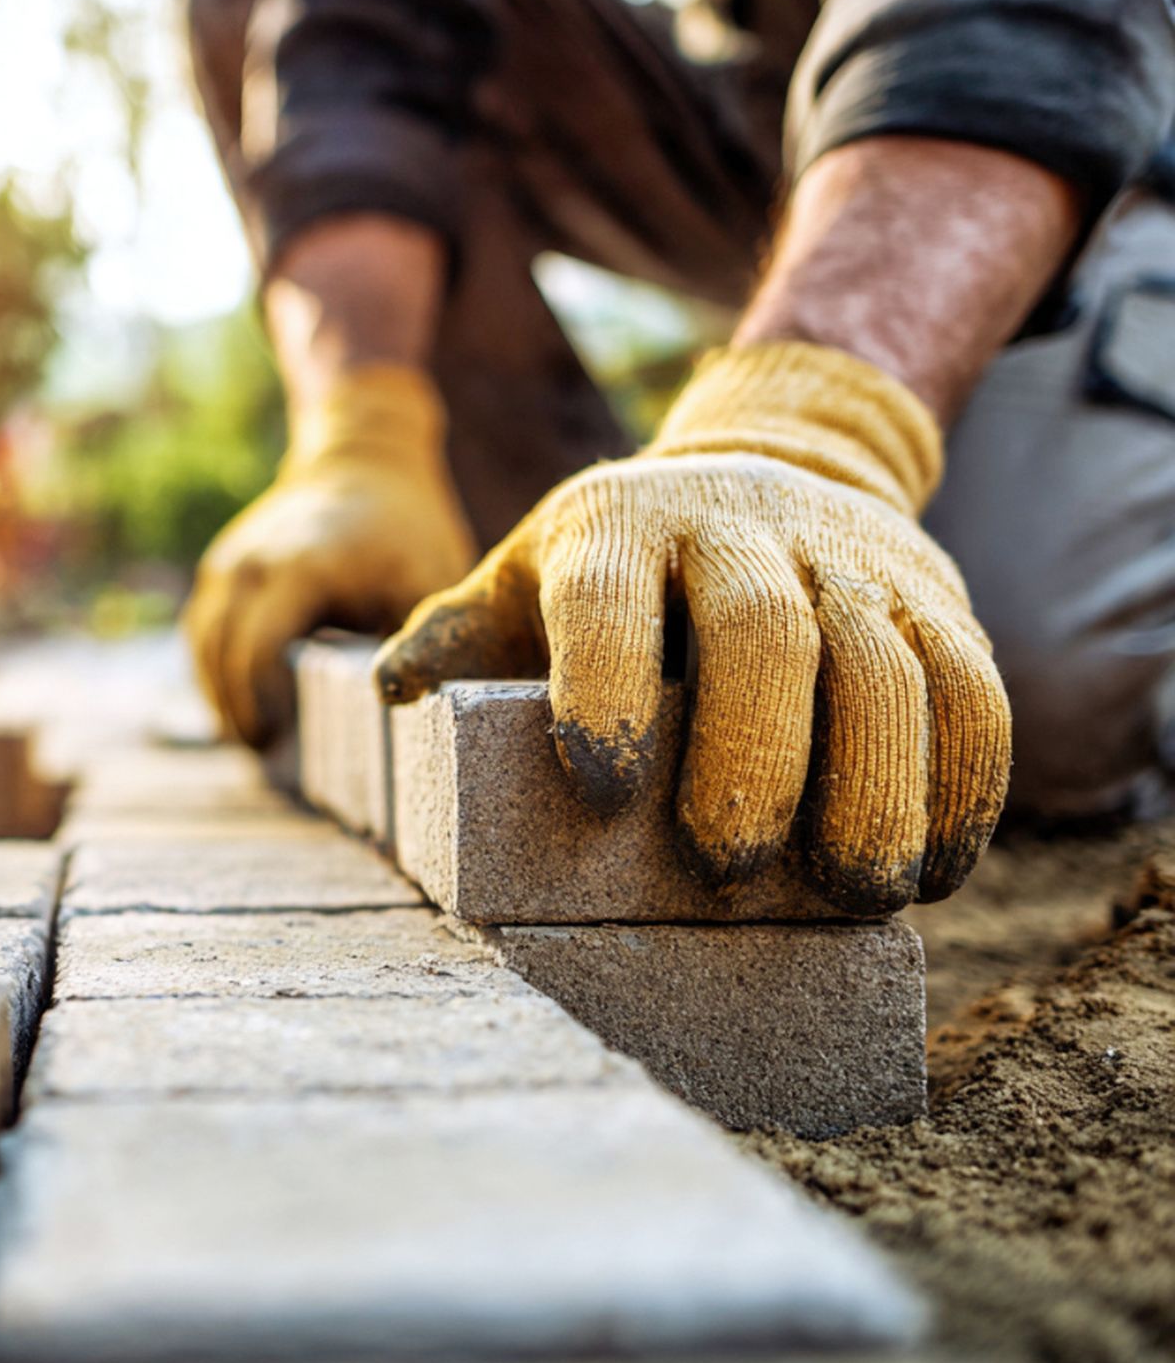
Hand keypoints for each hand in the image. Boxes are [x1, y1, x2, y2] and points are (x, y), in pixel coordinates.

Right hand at [186, 364, 474, 745]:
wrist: (364, 459)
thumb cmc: (406, 531)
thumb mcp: (427, 586)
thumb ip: (414, 649)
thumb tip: (398, 719)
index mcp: (301, 568)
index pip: (259, 655)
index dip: (266, 710)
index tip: (289, 753)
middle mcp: (252, 563)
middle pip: (221, 659)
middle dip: (241, 716)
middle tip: (272, 763)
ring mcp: (229, 562)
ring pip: (202, 648)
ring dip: (221, 698)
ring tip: (256, 742)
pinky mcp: (222, 567)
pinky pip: (202, 631)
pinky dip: (214, 672)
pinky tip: (242, 706)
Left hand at [375, 342, 1010, 912]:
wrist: (764, 468)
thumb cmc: (617, 565)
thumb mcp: (526, 575)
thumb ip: (457, 636)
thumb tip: (388, 695)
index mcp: (616, 531)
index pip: (606, 601)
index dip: (603, 688)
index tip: (596, 790)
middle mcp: (737, 532)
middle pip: (761, 632)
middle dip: (752, 753)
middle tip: (727, 867)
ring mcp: (847, 562)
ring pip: (884, 663)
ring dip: (876, 784)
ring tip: (852, 893)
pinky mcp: (934, 599)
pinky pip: (974, 686)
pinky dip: (966, 781)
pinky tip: (936, 867)